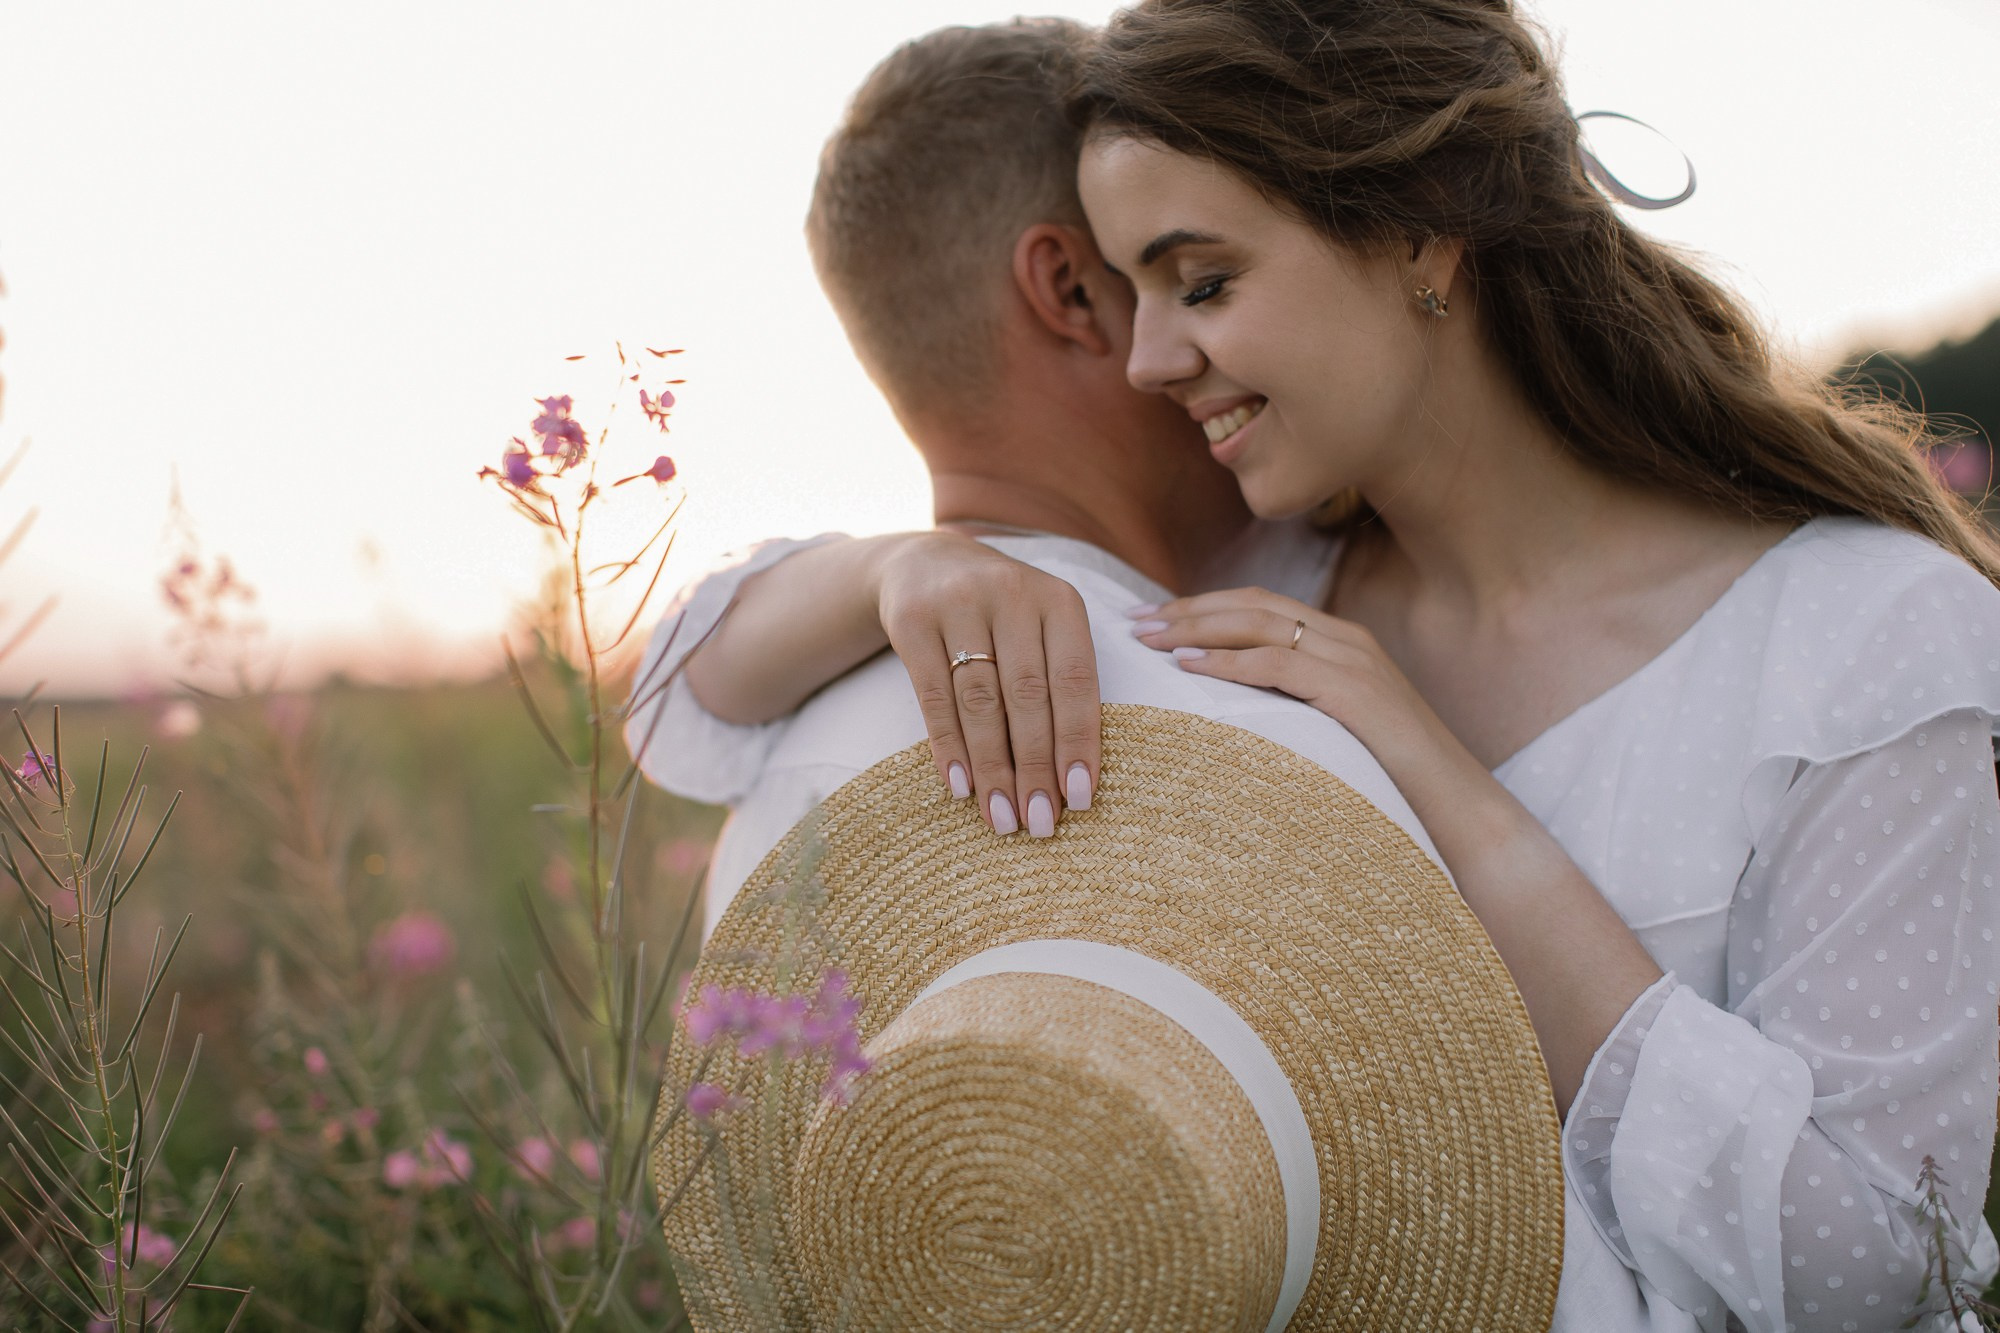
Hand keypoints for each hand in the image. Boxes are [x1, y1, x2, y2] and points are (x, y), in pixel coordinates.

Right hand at [875, 535, 1101, 836]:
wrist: (926, 562)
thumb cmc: (1002, 615)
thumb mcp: (1042, 627)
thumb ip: (1060, 683)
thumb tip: (1071, 778)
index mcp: (1059, 600)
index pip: (1075, 680)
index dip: (1079, 741)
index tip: (1081, 798)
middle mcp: (1012, 594)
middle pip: (1028, 696)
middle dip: (1035, 767)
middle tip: (1040, 823)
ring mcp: (958, 603)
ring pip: (980, 701)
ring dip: (992, 767)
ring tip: (1001, 817)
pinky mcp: (912, 620)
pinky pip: (933, 696)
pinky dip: (948, 746)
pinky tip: (960, 786)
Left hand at [1127, 585, 1445, 793]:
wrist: (1461, 815)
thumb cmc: (1393, 787)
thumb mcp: (1333, 737)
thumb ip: (1292, 713)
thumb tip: (1229, 721)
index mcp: (1340, 644)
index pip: (1258, 607)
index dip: (1200, 607)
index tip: (1149, 619)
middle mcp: (1347, 640)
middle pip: (1251, 605)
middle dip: (1186, 608)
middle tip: (1131, 620)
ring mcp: (1355, 661)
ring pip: (1259, 623)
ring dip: (1195, 626)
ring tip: (1148, 638)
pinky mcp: (1356, 691)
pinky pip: (1279, 663)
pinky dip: (1229, 660)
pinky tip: (1189, 665)